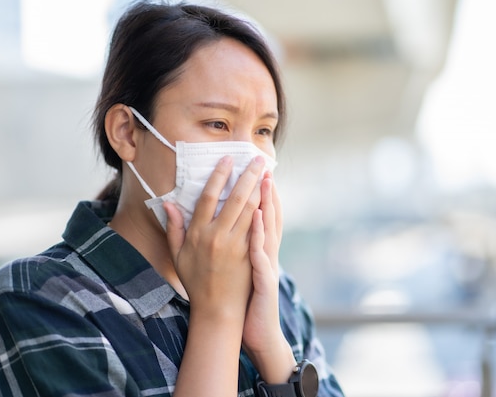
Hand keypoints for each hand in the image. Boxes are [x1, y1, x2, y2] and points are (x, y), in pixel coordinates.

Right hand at [164, 155, 265, 321]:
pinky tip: (270, 196)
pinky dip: (265, 209)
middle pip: (235, 198)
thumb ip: (174, 228)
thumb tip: (167, 203)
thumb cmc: (196, 282)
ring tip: (266, 171)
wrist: (217, 310)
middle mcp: (217, 237)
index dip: (219, 175)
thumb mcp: (178, 256)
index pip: (209, 197)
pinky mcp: (250, 255)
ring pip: (250, 210)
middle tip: (256, 158)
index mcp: (198, 234)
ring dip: (260, 187)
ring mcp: (235, 246)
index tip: (227, 159)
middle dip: (247, 175)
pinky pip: (258, 227)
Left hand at [242, 173, 296, 381]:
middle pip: (268, 216)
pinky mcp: (265, 278)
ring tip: (265, 179)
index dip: (260, 193)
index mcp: (257, 249)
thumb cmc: (244, 300)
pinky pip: (261, 252)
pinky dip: (261, 233)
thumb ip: (236, 246)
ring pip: (269, 229)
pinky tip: (258, 216)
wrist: (256, 332)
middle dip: (266, 189)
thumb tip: (226, 227)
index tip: (254, 170)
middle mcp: (265, 253)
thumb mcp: (241, 270)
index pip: (260, 216)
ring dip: (268, 203)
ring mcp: (267, 264)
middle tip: (264, 164)